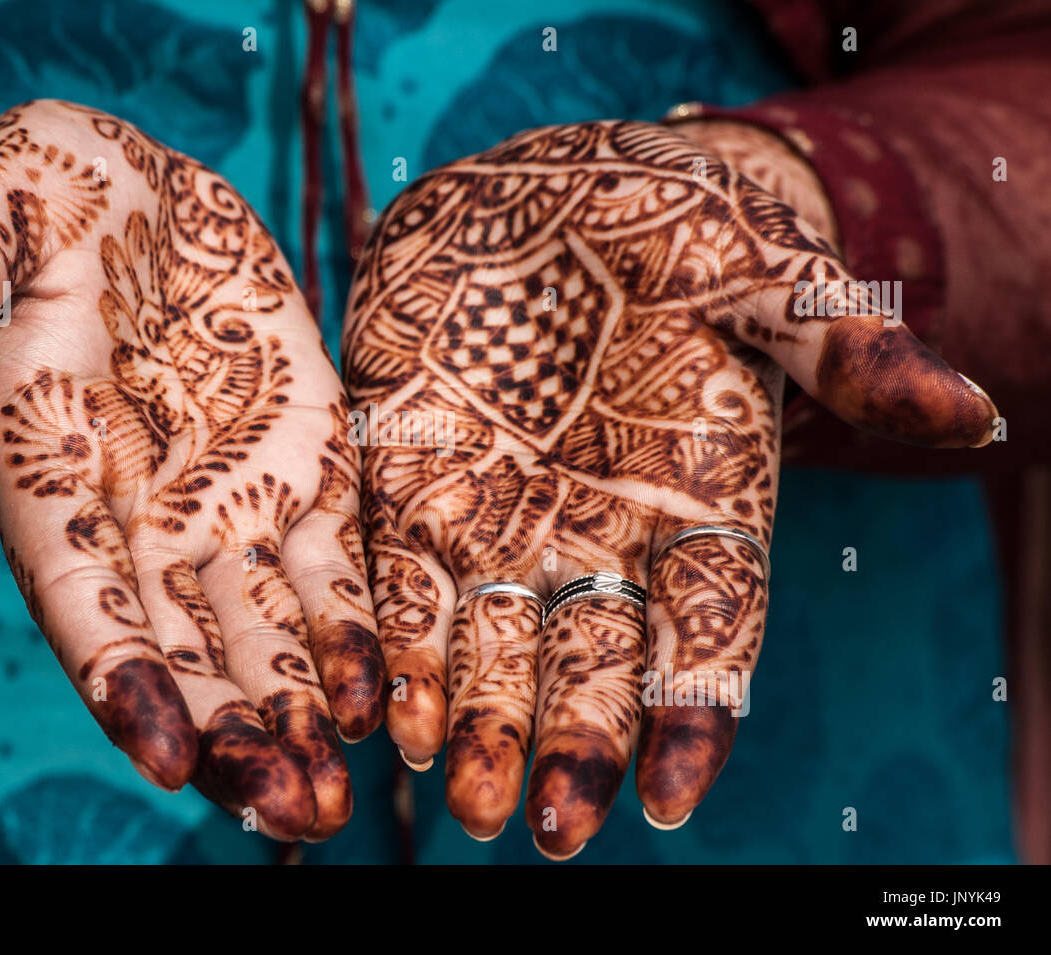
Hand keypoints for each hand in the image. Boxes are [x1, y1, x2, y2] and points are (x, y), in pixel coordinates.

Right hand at [0, 100, 385, 839]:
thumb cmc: (39, 203)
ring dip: (300, 712)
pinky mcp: (301, 467)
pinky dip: (356, 631)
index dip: (119, 677)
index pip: (81, 595)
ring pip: (263, 630)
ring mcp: (224, 501)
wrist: (127, 204)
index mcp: (53, 472)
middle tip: (289, 812)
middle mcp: (140, 515)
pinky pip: (333, 564)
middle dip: (234, 731)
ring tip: (336, 795)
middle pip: (183, 647)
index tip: (167, 757)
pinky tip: (386, 696)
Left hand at [343, 120, 995, 857]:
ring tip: (457, 797)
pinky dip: (394, 648)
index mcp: (697, 509)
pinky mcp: (410, 483)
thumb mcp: (764, 272)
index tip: (669, 798)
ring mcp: (499, 518)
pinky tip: (385, 715)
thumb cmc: (672, 229)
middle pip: (590, 669)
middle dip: (570, 749)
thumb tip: (978, 416)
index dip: (692, 715)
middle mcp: (598, 537)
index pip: (708, 635)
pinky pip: (397, 582)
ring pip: (489, 648)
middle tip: (549, 827)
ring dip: (473, 725)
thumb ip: (847, 348)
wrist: (545, 187)